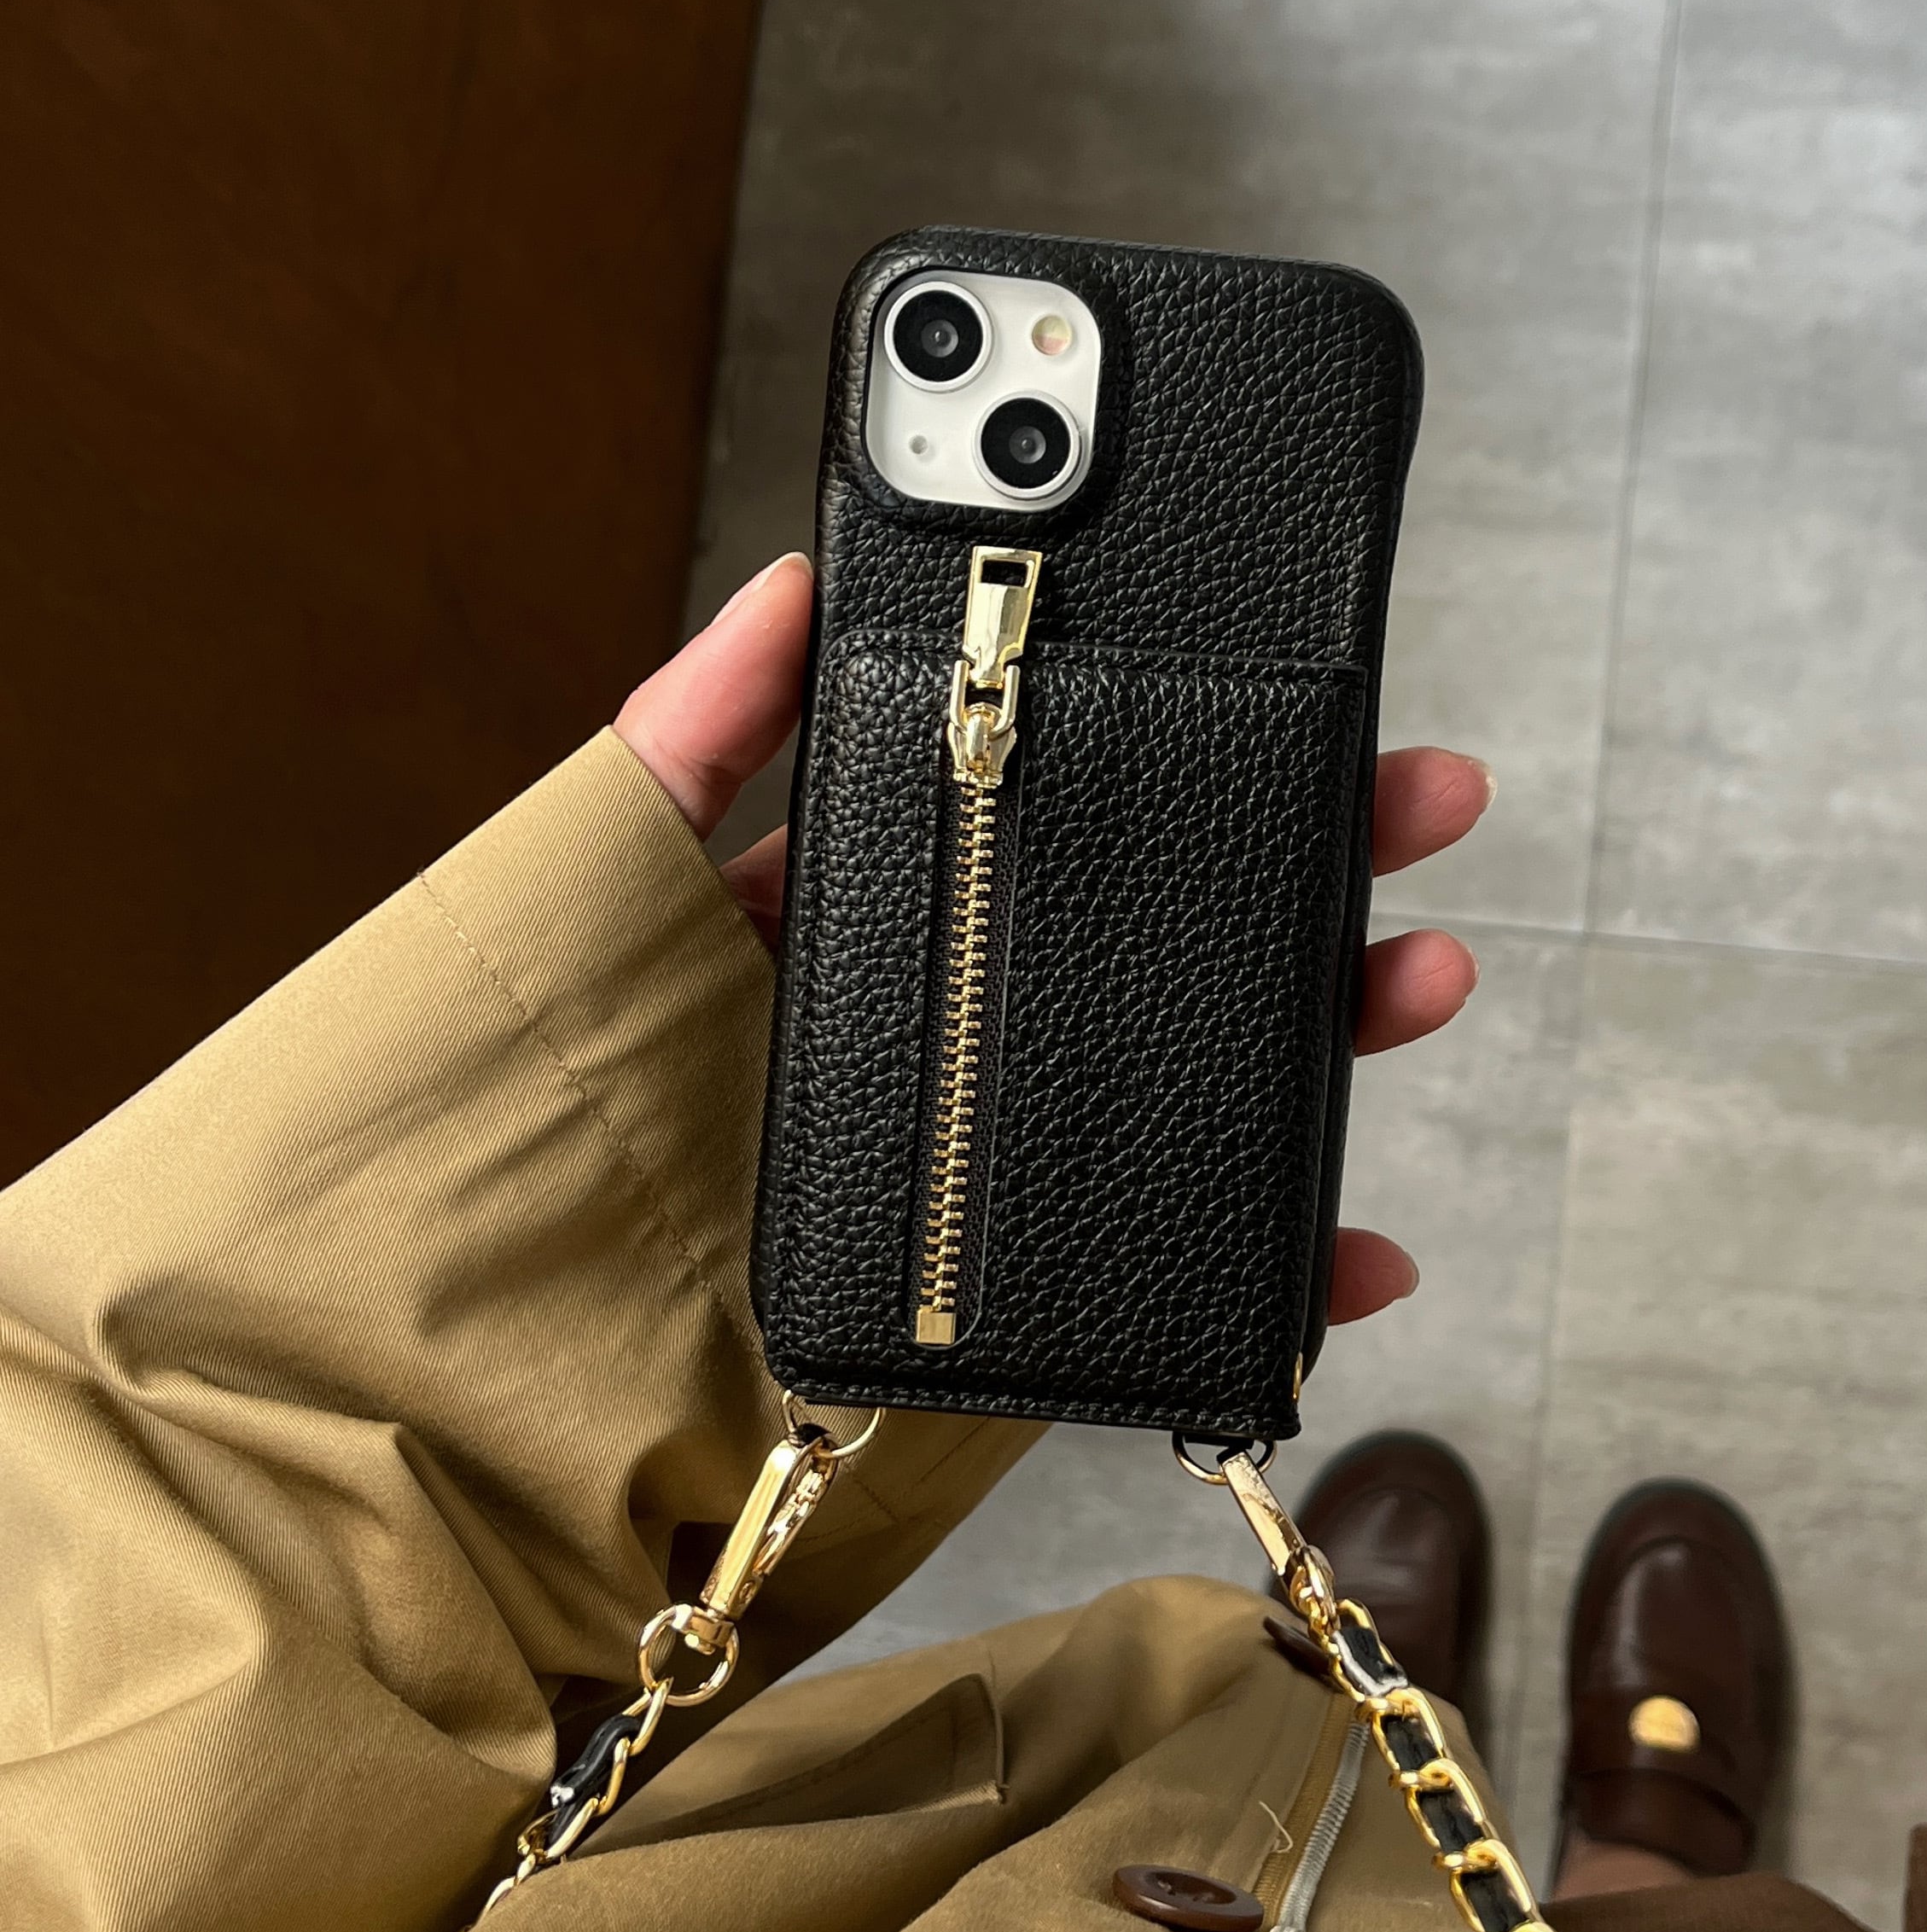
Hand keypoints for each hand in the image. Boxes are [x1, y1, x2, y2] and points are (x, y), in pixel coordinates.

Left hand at [616, 554, 1489, 1323]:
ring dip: (1332, 1034)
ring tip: (1417, 978)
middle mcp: (971, 1030)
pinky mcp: (1026, 1298)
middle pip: (1174, 936)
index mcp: (889, 921)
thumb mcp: (605, 877)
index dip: (1186, 755)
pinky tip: (1362, 1245)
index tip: (1289, 688)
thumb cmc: (543, 1104)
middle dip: (1311, 871)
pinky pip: (1180, 1279)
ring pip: (1209, 1085)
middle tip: (1415, 800)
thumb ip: (695, 728)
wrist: (504, 1358)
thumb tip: (792, 573)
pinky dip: (1288, 1271)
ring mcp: (1006, 1164)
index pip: (1064, 813)